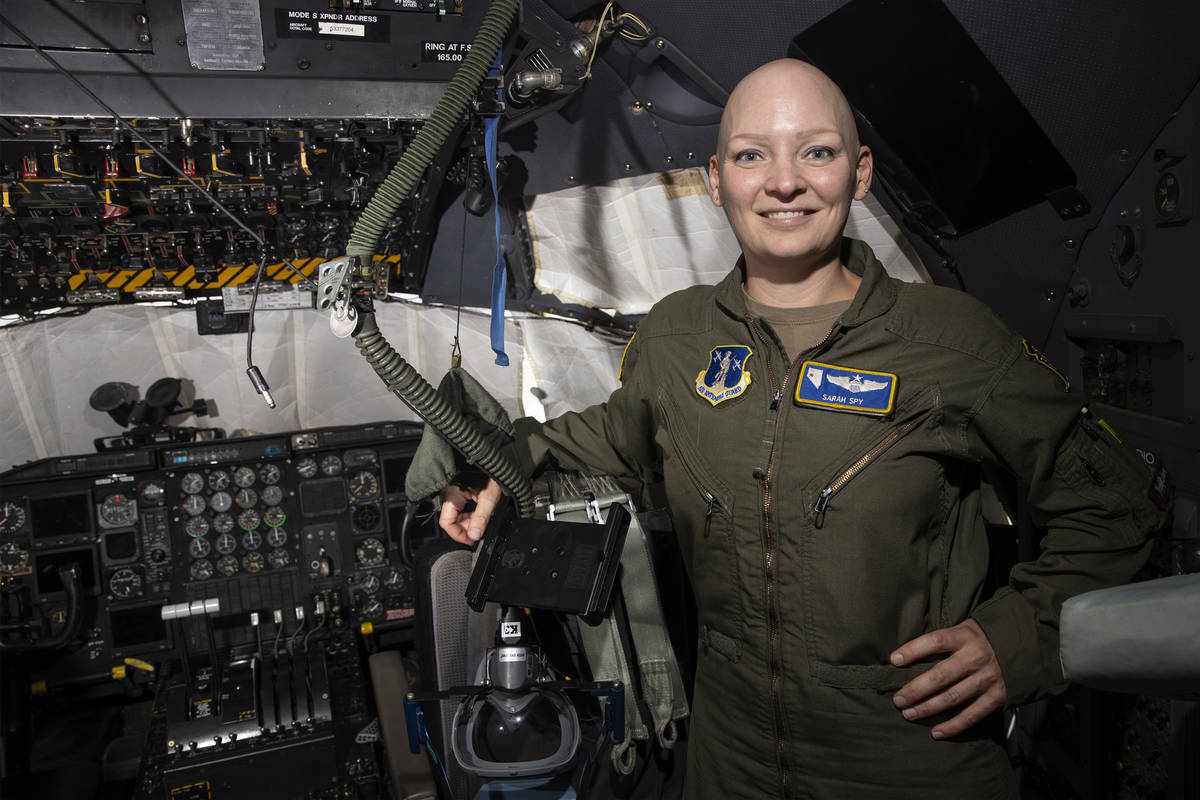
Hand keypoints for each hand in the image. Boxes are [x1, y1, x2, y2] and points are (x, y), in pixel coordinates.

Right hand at [439, 478, 502, 544]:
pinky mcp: (460, 495)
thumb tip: (474, 535)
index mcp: (452, 494)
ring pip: (459, 517)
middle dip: (468, 528)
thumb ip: (481, 519)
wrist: (497, 465)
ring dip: (471, 522)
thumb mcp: (489, 499)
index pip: (446, 522)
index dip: (458, 534)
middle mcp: (450, 494)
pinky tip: (482, 512)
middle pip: (453, 521)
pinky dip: (472, 515)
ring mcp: (454, 495)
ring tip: (484, 517)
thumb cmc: (492, 476)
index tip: (471, 540)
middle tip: (481, 529)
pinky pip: (463, 511)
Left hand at [890, 618, 1006, 739]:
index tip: (893, 660)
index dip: (913, 650)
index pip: (935, 642)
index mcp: (964, 637)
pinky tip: (935, 732)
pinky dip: (953, 726)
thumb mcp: (963, 629)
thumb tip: (905, 656)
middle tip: (898, 700)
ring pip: (952, 697)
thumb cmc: (981, 638)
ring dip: (928, 708)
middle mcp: (976, 657)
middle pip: (940, 675)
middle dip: (916, 689)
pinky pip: (972, 715)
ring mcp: (987, 678)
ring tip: (908, 714)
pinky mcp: (997, 697)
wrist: (1022, 647)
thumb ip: (941, 641)